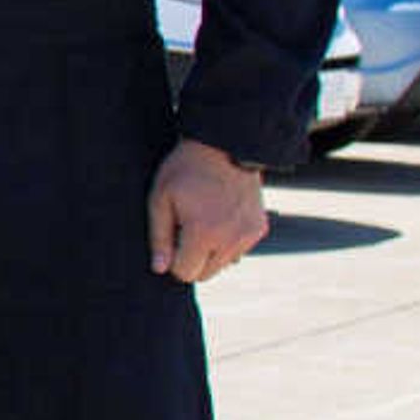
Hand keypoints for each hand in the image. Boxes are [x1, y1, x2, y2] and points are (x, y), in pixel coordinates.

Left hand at [148, 137, 268, 282]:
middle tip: (186, 229)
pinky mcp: (260, 228)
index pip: (185, 273)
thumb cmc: (186, 170)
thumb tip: (160, 269)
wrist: (225, 145)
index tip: (171, 238)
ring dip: (210, 252)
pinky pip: (238, 251)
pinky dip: (226, 242)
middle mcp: (231, 238)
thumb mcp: (160, 199)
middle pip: (205, 274)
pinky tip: (219, 218)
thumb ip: (159, 237)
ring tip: (203, 220)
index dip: (173, 259)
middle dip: (191, 259)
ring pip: (222, 264)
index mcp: (204, 232)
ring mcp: (249, 234)